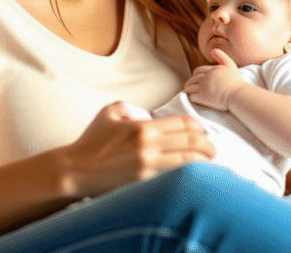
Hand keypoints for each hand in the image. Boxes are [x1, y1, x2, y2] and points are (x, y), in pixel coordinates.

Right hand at [59, 101, 215, 197]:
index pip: (183, 123)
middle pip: (191, 142)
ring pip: (187, 162)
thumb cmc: (92, 141)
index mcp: (143, 127)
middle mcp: (148, 146)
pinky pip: (173, 178)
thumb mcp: (110, 112)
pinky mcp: (143, 183)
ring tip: (210, 162)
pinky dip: (187, 176)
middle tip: (213, 148)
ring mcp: (147, 167)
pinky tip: (194, 176)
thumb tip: (148, 114)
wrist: (76, 169)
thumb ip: (130, 106)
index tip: (203, 131)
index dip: (199, 126)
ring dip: (203, 162)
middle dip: (208, 145)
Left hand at [184, 48, 241, 110]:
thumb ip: (222, 56)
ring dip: (188, 90)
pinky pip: (192, 97)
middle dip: (190, 82)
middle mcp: (206, 77)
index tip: (197, 79)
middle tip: (190, 86)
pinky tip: (194, 99)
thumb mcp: (231, 65)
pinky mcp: (203, 97)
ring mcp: (203, 87)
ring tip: (188, 92)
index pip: (198, 71)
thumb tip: (212, 50)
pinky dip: (192, 98)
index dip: (196, 75)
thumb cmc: (236, 82)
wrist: (238, 94)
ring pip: (189, 87)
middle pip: (192, 79)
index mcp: (211, 70)